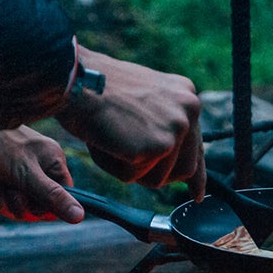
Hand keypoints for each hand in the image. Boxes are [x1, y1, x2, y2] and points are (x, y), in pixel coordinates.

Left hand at [0, 114, 84, 222]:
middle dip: (15, 203)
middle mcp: (35, 169)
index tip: (32, 203)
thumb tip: (80, 217)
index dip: (44, 208)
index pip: (61, 199)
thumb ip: (53, 197)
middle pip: (34, 209)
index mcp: (52, 163)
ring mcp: (12, 175)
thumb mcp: (27, 174)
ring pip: (10, 207)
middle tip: (7, 186)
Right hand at [55, 48, 206, 200]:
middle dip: (156, 174)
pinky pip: (132, 177)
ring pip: (157, 178)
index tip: (197, 194)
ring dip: (130, 168)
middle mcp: (189, 111)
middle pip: (183, 170)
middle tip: (128, 157)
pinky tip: (104, 139)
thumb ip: (163, 124)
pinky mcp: (155, 147)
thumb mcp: (142, 99)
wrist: (75, 78)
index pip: (196, 145)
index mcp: (186, 96)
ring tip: (112, 136)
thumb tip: (170, 153)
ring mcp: (175, 129)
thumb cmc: (98, 88)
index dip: (196, 175)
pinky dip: (113, 166)